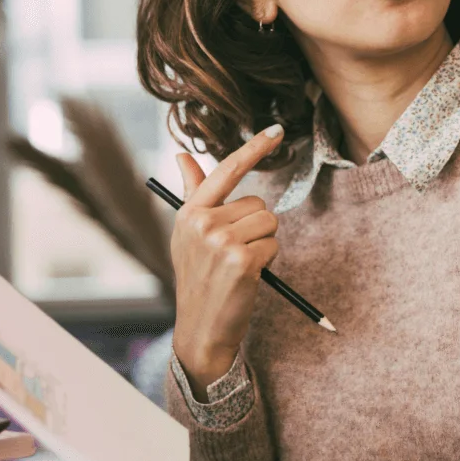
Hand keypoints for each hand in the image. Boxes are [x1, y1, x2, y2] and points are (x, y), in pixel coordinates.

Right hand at [169, 125, 285, 393]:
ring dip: (264, 244)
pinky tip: (248, 278)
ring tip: (240, 266)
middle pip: (258, 203)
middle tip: (234, 255)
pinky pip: (273, 245)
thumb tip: (183, 156)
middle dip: (256, 227)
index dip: (254, 148)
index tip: (276, 130)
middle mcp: (202, 222)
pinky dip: (268, 261)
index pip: (226, 170)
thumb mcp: (188, 236)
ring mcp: (221, 240)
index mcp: (189, 212)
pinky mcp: (241, 259)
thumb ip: (194, 194)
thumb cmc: (198, 279)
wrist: (200, 329)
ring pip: (269, 223)